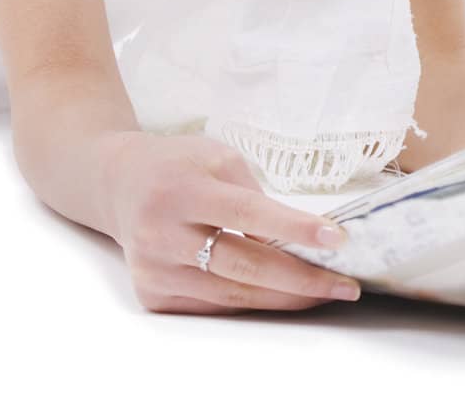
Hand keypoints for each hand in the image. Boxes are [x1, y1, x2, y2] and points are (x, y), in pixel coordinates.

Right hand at [95, 130, 364, 314]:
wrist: (118, 184)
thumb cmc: (178, 165)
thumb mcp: (217, 158)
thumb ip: (255, 196)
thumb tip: (300, 240)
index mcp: (182, 190)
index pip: (247, 213)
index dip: (294, 229)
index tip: (337, 240)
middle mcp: (162, 234)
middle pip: (243, 266)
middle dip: (302, 279)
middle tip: (346, 285)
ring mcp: (155, 269)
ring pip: (232, 294)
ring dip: (285, 297)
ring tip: (327, 292)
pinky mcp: (152, 294)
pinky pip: (213, 305)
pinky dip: (253, 302)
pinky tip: (285, 296)